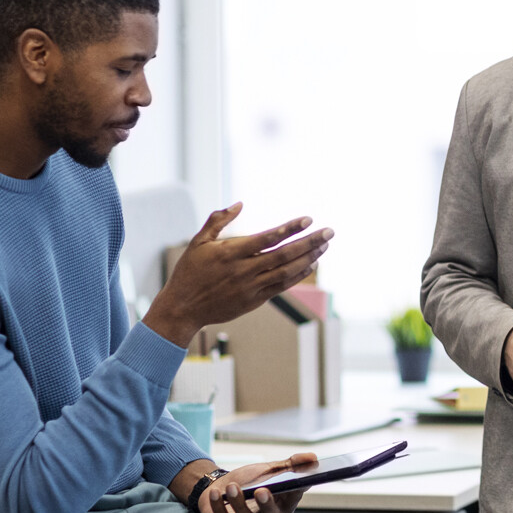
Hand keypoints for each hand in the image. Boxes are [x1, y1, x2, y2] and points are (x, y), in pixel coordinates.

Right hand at [145, 203, 332, 346]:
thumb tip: (239, 204)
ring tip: (325, 246)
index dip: (289, 229)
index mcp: (231, 253)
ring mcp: (251, 287)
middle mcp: (244, 270)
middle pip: (284, 255)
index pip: (267, 238)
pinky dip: (298, 275)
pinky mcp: (255, 300)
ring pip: (287, 271)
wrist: (183, 308)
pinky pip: (282, 286)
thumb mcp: (198, 242)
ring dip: (309, 258)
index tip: (308, 219)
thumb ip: (218, 220)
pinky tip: (311, 264)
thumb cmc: (190, 272)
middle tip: (329, 232)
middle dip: (309, 242)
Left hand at [199, 453, 315, 512]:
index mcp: (283, 503)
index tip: (296, 482)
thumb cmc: (249, 480)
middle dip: (266, 505)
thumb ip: (291, 464)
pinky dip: (218, 507)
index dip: (296, 492)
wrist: (220, 487)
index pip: (293, 499)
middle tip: (261, 490)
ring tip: (231, 486)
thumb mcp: (270, 470)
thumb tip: (314, 457)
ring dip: (239, 504)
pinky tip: (215, 493)